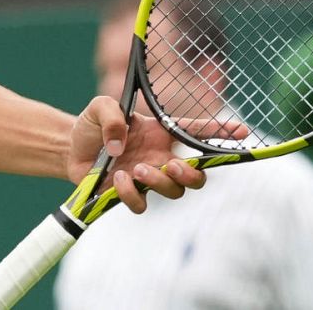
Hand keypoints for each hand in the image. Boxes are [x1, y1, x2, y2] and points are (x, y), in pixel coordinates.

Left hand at [67, 96, 246, 212]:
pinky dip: (132, 195)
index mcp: (161, 133)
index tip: (241, 130)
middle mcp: (160, 157)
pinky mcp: (129, 194)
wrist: (71, 148)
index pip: (197, 132)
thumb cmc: (92, 124)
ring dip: (160, 182)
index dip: (221, 131)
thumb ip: (112, 116)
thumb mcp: (100, 107)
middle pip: (198, 176)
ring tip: (137, 169)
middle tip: (173, 165)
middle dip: (193, 175)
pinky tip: (119, 179)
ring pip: (174, 192)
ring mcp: (147, 178)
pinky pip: (141, 205)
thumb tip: (121, 144)